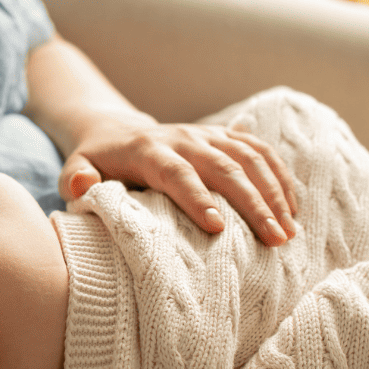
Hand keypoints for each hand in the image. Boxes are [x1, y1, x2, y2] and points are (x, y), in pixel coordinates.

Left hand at [59, 108, 299, 245]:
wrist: (115, 129)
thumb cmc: (95, 161)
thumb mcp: (75, 168)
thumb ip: (75, 179)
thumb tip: (80, 185)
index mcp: (148, 149)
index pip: (176, 173)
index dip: (197, 198)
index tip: (218, 227)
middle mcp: (183, 137)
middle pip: (224, 167)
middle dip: (252, 203)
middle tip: (274, 240)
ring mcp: (207, 135)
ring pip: (249, 158)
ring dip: (274, 193)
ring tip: (289, 232)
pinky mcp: (223, 136)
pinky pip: (260, 151)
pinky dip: (280, 177)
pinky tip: (293, 209)